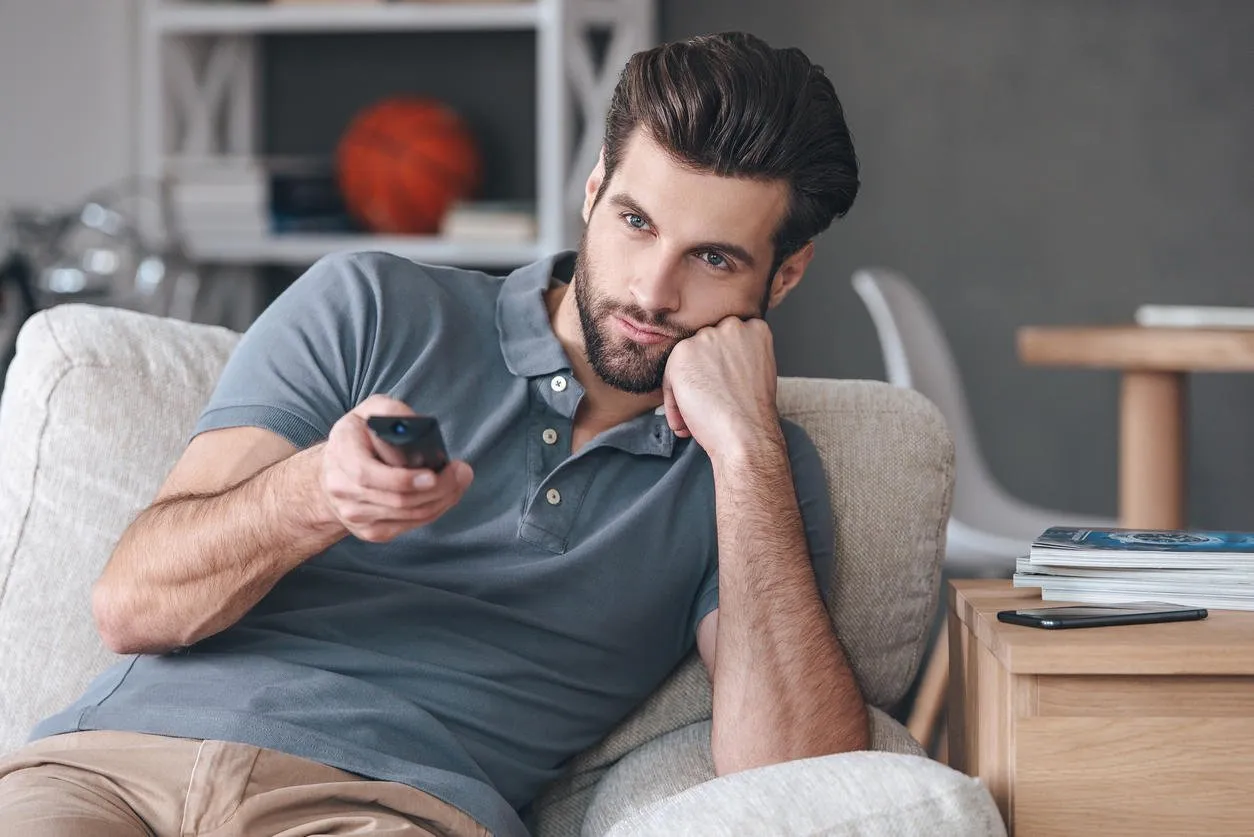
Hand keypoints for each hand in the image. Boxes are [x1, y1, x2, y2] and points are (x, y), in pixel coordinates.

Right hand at [319, 394, 473, 542]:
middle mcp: (342, 489)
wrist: (331, 473)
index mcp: (342, 455)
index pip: (368, 475)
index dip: (403, 479)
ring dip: (443, 500)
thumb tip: (418, 425)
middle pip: (398, 500)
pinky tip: (446, 495)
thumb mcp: (370, 411)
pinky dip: (434, 510)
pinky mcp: (369, 531)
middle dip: (438, 488)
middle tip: (462, 472)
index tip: (432, 474)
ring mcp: (354, 515)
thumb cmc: (358, 437)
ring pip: (409, 515)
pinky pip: (409, 525)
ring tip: (460, 480)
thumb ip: (392, 411)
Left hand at [661, 316, 780, 457]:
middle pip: (705, 348)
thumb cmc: (752, 413)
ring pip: (686, 362)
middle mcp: (732, 326)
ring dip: (686, 389)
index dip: (720, 367)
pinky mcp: (683, 352)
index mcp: (755, 329)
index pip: (727, 340)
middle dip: (702, 375)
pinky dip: (673, 401)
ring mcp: (706, 338)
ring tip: (698, 416)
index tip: (721, 388)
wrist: (746, 434)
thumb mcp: (756, 371)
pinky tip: (688, 419)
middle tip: (709, 402)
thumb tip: (712, 362)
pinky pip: (669, 376)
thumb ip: (738, 356)